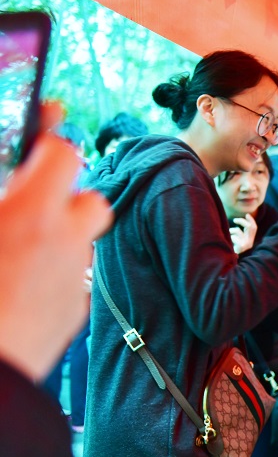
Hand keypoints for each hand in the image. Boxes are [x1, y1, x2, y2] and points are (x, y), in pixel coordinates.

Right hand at [0, 103, 112, 380]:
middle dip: (65, 199)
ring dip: (60, 239)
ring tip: (19, 251)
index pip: (65, 155)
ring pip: (82, 243)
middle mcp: (64, 243)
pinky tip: (20, 290)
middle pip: (90, 201)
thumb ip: (3, 190)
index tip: (38, 142)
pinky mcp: (73, 314)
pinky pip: (73, 279)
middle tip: (27, 208)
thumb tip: (10, 188)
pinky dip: (54, 276)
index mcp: (29, 214)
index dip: (50, 145)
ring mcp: (73, 280)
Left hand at [230, 213, 256, 253]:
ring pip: (238, 231)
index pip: (254, 228)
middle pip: (250, 227)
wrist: (226, 260)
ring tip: (227, 235)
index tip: (247, 214)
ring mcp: (246, 245)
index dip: (251, 220)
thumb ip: (241, 231)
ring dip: (231, 231)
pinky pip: (233, 237)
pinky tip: (227, 242)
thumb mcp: (237, 239)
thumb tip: (244, 218)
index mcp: (250, 240)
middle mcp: (250, 243)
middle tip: (234, 220)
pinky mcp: (240, 247)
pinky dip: (229, 237)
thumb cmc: (230, 247)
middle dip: (242, 221)